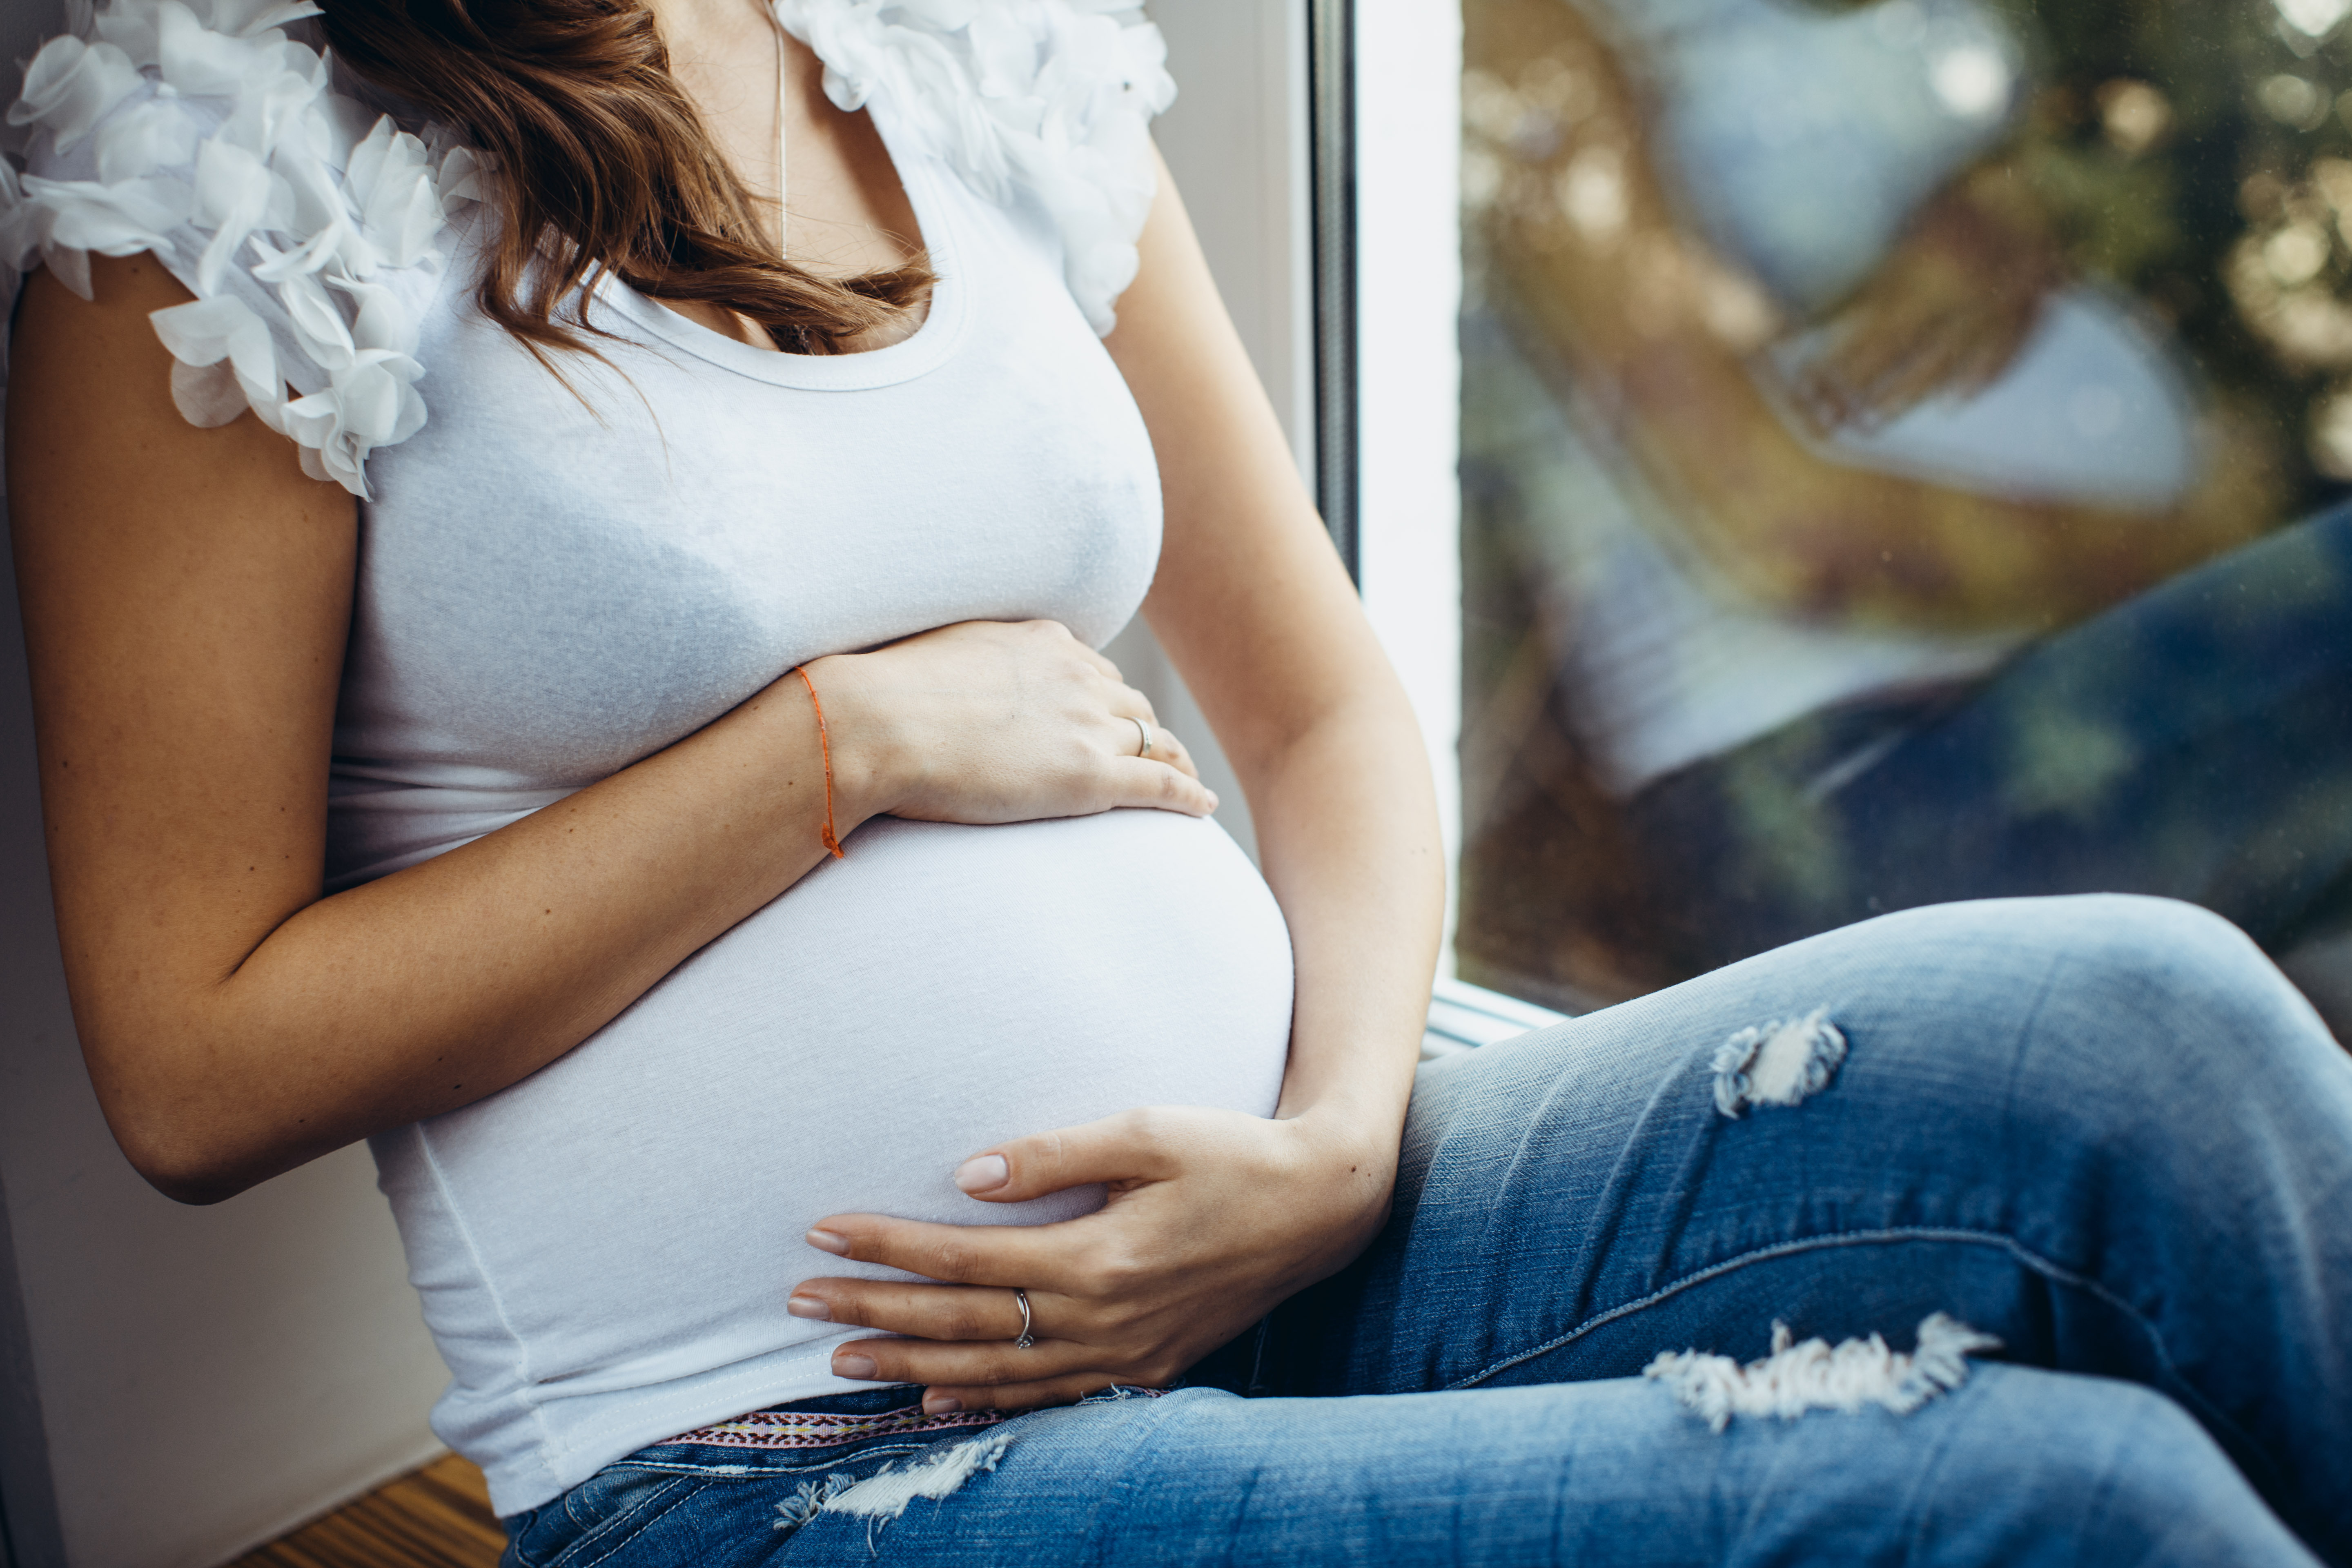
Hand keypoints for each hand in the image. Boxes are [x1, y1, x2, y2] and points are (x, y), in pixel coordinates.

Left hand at [786, 1105, 1399, 1411]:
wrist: (1319, 1207)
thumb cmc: (1232, 1152)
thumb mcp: (1147, 1130)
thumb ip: (1054, 1154)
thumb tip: (965, 1174)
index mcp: (1096, 1257)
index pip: (962, 1258)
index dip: (887, 1246)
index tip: (823, 1231)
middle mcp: (1102, 1319)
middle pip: (962, 1322)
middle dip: (875, 1312)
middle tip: (798, 1302)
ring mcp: (1123, 1355)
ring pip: (993, 1372)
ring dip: (911, 1365)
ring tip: (840, 1358)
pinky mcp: (1144, 1368)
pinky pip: (1046, 1397)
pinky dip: (983, 1401)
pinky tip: (933, 1401)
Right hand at [806, 619, 1215, 827]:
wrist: (877, 724)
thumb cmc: (880, 699)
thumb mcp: (932, 658)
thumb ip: (961, 666)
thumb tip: (941, 680)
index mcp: (1039, 642)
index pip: (1090, 666)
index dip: (1102, 693)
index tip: (1106, 712)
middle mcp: (1075, 676)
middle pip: (1129, 702)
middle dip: (1140, 725)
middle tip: (1151, 749)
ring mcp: (1087, 725)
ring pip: (1153, 739)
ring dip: (1171, 756)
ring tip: (1184, 778)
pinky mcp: (1090, 776)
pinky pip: (1159, 784)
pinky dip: (1188, 794)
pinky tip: (1204, 808)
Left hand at [1783, 160, 2064, 434]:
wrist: (2039, 180)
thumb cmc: (1962, 194)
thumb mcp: (1911, 222)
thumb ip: (1878, 268)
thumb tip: (1834, 306)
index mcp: (1922, 268)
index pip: (1869, 325)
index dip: (1836, 357)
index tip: (1807, 380)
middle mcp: (1954, 293)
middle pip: (1900, 350)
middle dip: (1862, 385)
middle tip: (1833, 413)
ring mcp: (1991, 306)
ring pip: (1944, 361)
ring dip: (1909, 393)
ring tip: (1879, 416)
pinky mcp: (2025, 310)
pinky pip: (2000, 353)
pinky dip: (1977, 379)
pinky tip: (1954, 402)